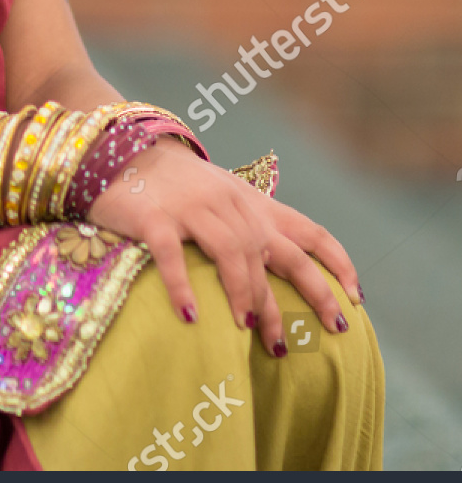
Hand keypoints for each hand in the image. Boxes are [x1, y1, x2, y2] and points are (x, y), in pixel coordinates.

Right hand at [88, 138, 362, 356]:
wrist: (125, 150)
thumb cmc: (179, 187)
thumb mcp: (225, 200)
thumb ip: (253, 228)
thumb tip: (289, 272)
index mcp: (253, 204)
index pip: (309, 232)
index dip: (337, 264)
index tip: (356, 299)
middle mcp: (231, 205)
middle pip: (280, 251)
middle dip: (311, 292)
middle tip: (327, 331)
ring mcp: (193, 209)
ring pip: (233, 254)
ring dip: (247, 295)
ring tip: (251, 332)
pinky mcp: (154, 218)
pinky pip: (172, 255)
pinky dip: (183, 286)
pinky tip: (192, 316)